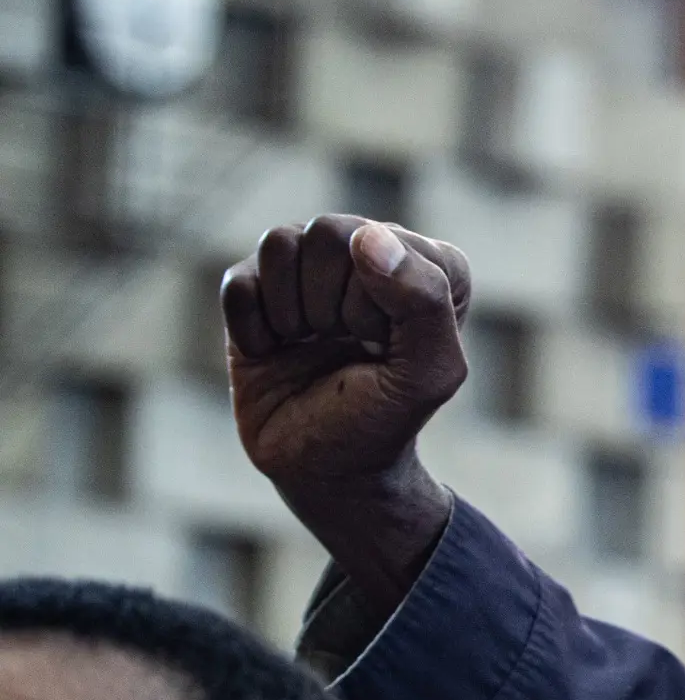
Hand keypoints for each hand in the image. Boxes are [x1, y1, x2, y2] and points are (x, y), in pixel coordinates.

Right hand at [222, 216, 472, 612]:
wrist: (322, 468)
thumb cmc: (383, 419)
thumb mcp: (428, 373)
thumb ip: (423, 301)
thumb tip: (366, 235)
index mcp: (429, 263)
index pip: (384, 243)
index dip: (377, 306)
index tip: (386, 347)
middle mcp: (371, 252)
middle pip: (327, 231)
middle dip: (333, 305)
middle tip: (346, 348)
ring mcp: (310, 267)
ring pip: (279, 243)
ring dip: (293, 314)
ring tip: (312, 346)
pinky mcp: (256, 289)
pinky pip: (239, 283)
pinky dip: (254, 329)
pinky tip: (276, 352)